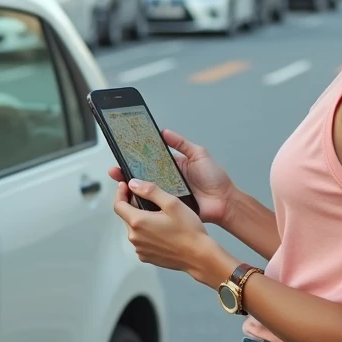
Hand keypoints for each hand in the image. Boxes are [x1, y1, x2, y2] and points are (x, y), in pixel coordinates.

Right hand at [106, 129, 234, 225]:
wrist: (226, 202)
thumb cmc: (216, 179)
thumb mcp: (199, 154)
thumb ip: (182, 143)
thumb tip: (164, 131)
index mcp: (173, 167)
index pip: (150, 160)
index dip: (137, 158)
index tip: (123, 153)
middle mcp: (168, 181)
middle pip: (143, 176)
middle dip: (128, 173)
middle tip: (115, 170)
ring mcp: (168, 196)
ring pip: (146, 192)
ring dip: (133, 189)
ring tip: (121, 183)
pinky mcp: (170, 209)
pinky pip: (155, 206)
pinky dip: (144, 203)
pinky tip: (135, 199)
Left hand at [114, 178, 236, 286]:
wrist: (199, 256)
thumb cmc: (188, 230)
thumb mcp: (172, 203)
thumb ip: (150, 191)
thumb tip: (133, 184)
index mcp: (138, 222)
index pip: (118, 205)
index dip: (120, 193)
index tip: (125, 186)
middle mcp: (135, 237)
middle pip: (126, 216)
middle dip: (132, 205)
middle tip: (147, 197)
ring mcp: (140, 249)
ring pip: (134, 229)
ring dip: (140, 220)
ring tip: (158, 215)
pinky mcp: (146, 257)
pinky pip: (141, 240)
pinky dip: (146, 233)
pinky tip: (162, 230)